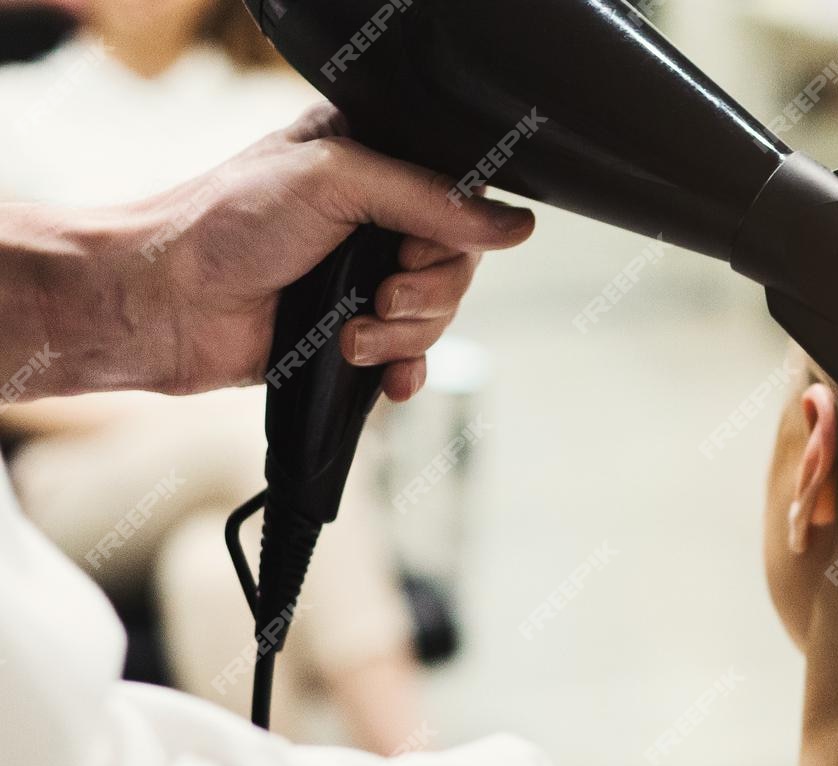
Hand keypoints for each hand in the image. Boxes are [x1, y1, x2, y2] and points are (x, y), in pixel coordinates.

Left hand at [37, 105, 533, 399]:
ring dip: (402, 336)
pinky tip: (381, 374)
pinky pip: (413, 360)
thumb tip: (516, 224)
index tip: (410, 243)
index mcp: (373, 161)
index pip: (460, 195)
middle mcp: (374, 219)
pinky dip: (403, 371)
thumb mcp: (336, 182)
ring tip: (351, 334)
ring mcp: (364, 279)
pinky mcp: (352, 334)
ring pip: (437, 317)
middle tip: (381, 294)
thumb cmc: (223, 224)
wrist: (163, 303)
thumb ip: (431, 199)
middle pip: (458, 264)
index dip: (454, 230)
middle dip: (427, 293)